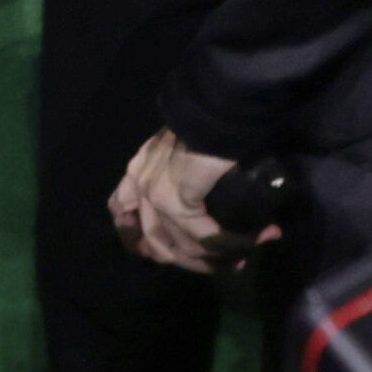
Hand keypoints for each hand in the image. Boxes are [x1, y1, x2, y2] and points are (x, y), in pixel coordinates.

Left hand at [109, 129, 242, 270]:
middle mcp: (140, 184)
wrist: (218, 107)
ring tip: (240, 260)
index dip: (136, 238)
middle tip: (220, 265)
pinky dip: (228, 244)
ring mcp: (155, 194)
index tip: (161, 253)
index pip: (121, 209)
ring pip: (179, 247)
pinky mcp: (177, 201)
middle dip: (189, 261)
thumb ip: (182, 173)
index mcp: (138, 169)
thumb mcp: (184, 150)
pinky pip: (202, 237)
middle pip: (154, 242)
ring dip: (212, 259)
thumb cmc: (208, 124)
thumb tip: (206, 201)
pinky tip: (250, 243)